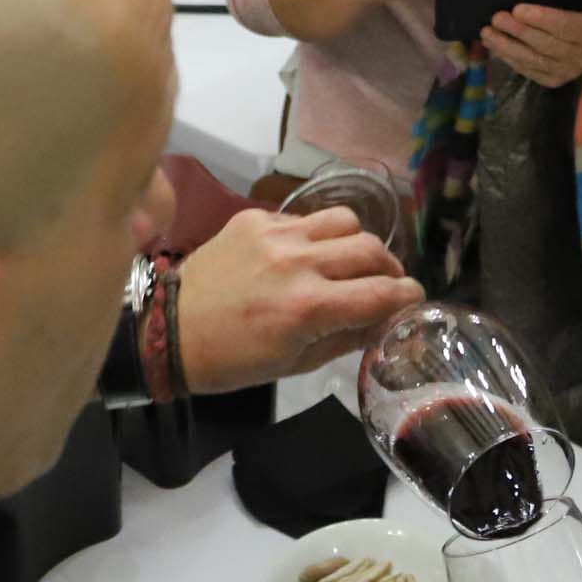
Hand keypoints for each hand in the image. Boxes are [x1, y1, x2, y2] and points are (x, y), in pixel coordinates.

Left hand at [173, 205, 421, 393]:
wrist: (168, 331)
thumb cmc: (233, 361)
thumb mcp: (297, 363)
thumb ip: (348, 336)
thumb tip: (385, 321)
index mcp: (308, 308)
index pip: (382, 293)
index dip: (407, 297)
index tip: (413, 300)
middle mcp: (297, 263)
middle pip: (371, 250)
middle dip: (390, 269)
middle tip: (386, 283)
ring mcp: (275, 235)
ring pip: (344, 220)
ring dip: (356, 242)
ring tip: (348, 261)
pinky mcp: (255, 219)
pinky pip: (304, 218)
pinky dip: (315, 236)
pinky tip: (302, 256)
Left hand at [484, 4, 581, 89]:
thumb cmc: (578, 10)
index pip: (565, 26)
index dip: (541, 18)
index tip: (517, 9)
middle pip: (546, 45)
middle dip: (518, 31)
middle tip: (496, 18)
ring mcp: (569, 71)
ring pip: (534, 61)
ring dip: (507, 47)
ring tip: (487, 33)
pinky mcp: (555, 81)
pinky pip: (529, 71)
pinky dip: (509, 59)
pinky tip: (494, 47)